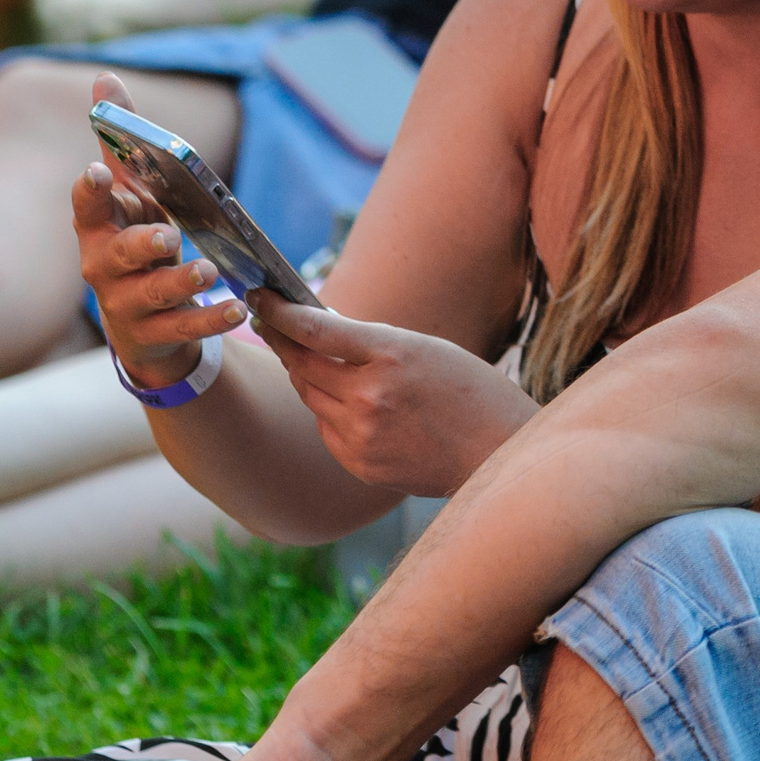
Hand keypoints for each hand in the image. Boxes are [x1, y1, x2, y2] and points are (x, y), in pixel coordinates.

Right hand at [75, 73, 249, 388]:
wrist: (144, 321)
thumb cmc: (138, 243)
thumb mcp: (133, 195)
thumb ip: (122, 143)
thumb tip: (106, 79)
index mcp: (100, 228)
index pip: (86, 207)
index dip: (89, 191)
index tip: (96, 171)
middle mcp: (104, 267)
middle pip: (117, 254)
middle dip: (140, 243)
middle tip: (166, 234)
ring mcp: (127, 304)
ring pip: (151, 293)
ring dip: (180, 280)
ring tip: (206, 269)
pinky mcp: (156, 334)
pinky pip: (184, 327)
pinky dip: (211, 318)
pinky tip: (238, 307)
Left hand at [249, 295, 536, 495]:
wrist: (500, 453)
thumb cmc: (472, 391)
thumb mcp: (426, 349)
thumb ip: (372, 343)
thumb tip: (321, 332)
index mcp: (392, 355)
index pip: (315, 329)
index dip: (280, 312)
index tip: (259, 297)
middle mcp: (370, 395)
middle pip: (302, 365)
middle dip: (281, 341)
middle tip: (267, 323)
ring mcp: (362, 434)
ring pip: (311, 398)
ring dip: (307, 376)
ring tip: (308, 358)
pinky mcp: (360, 464)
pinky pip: (327, 429)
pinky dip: (330, 411)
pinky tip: (349, 403)